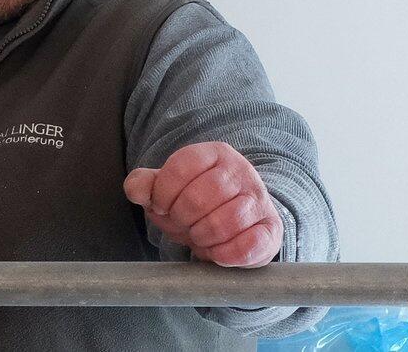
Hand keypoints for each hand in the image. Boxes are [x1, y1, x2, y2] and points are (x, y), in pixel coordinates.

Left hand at [123, 141, 281, 267]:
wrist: (235, 222)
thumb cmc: (195, 202)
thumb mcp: (166, 188)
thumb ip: (145, 184)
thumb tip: (135, 190)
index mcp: (213, 154)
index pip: (182, 167)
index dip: (163, 192)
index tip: (160, 206)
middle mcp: (241, 172)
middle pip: (201, 197)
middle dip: (181, 218)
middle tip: (181, 224)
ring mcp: (259, 199)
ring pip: (226, 220)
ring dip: (202, 236)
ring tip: (198, 236)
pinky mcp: (272, 229)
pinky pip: (251, 244)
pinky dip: (226, 254)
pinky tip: (216, 252)